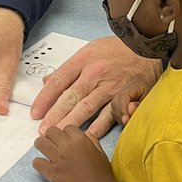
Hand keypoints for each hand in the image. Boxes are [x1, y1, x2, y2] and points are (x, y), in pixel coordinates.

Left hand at [30, 36, 160, 137]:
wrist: (147, 44)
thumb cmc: (118, 48)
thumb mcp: (90, 50)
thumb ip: (69, 68)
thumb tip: (48, 81)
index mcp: (83, 59)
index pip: (59, 81)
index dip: (45, 98)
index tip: (35, 113)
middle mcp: (95, 73)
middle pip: (70, 97)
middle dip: (55, 115)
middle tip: (43, 131)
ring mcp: (110, 85)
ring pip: (87, 107)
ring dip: (72, 122)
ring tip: (60, 135)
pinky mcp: (125, 95)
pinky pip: (110, 113)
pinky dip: (99, 126)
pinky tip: (88, 136)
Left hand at [32, 125, 114, 181]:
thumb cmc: (101, 173)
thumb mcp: (100, 151)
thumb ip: (91, 140)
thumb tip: (84, 134)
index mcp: (80, 139)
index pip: (66, 127)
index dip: (65, 133)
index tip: (64, 139)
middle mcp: (67, 146)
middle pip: (50, 131)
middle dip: (50, 137)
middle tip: (52, 144)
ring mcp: (58, 159)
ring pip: (40, 143)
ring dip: (41, 146)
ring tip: (44, 151)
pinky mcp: (52, 172)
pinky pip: (37, 162)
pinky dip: (38, 164)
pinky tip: (43, 166)